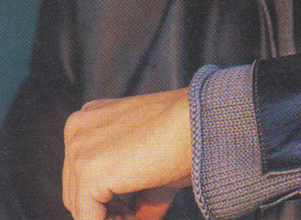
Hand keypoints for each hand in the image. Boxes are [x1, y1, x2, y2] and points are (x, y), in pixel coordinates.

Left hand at [63, 89, 191, 219]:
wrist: (198, 122)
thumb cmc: (184, 135)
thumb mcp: (149, 163)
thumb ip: (132, 191)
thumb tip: (130, 219)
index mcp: (90, 118)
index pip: (81, 173)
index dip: (106, 200)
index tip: (130, 211)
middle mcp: (78, 127)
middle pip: (75, 191)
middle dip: (106, 211)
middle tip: (135, 217)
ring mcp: (79, 149)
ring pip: (78, 206)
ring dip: (110, 217)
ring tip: (138, 216)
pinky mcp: (88, 172)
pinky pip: (87, 218)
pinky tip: (134, 219)